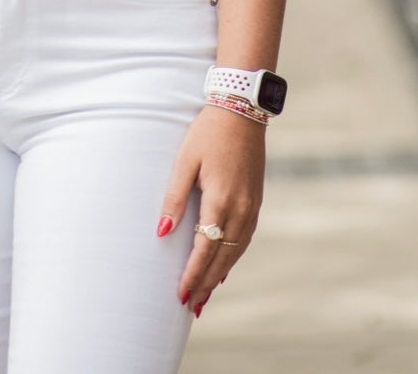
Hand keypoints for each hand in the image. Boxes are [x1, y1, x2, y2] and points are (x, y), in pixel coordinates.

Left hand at [159, 103, 265, 313]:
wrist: (242, 109)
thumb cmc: (207, 132)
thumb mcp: (185, 161)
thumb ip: (174, 198)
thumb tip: (162, 234)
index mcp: (220, 200)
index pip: (205, 249)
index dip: (193, 275)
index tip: (181, 295)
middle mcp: (241, 209)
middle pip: (222, 257)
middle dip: (206, 283)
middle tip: (190, 306)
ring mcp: (251, 206)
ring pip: (236, 251)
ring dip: (220, 274)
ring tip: (204, 295)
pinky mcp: (255, 200)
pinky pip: (244, 238)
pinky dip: (233, 256)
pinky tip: (224, 266)